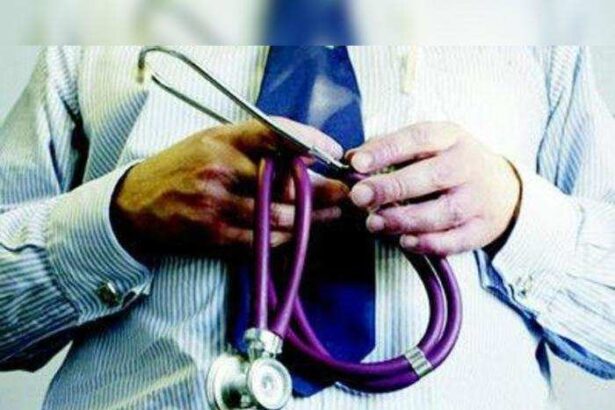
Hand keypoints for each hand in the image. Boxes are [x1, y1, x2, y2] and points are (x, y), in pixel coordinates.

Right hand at [111, 118, 346, 257]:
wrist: (135, 202)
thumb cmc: (180, 168)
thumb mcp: (211, 141)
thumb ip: (253, 144)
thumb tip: (304, 153)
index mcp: (222, 139)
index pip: (273, 132)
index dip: (308, 140)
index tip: (332, 151)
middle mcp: (219, 168)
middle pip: (284, 182)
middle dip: (321, 192)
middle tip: (344, 194)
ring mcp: (215, 203)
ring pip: (277, 216)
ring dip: (309, 220)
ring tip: (331, 217)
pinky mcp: (211, 233)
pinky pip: (258, 240)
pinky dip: (281, 238)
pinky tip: (295, 234)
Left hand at [347, 122, 520, 255]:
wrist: (504, 188)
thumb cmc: (451, 163)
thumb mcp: (428, 145)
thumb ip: (390, 148)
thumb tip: (352, 158)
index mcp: (450, 138)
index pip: (417, 139)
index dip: (386, 150)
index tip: (357, 162)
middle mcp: (467, 166)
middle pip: (430, 177)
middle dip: (391, 187)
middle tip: (359, 196)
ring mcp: (477, 200)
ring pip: (442, 213)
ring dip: (404, 219)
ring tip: (374, 223)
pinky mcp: (481, 229)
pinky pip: (455, 241)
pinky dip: (429, 244)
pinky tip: (405, 242)